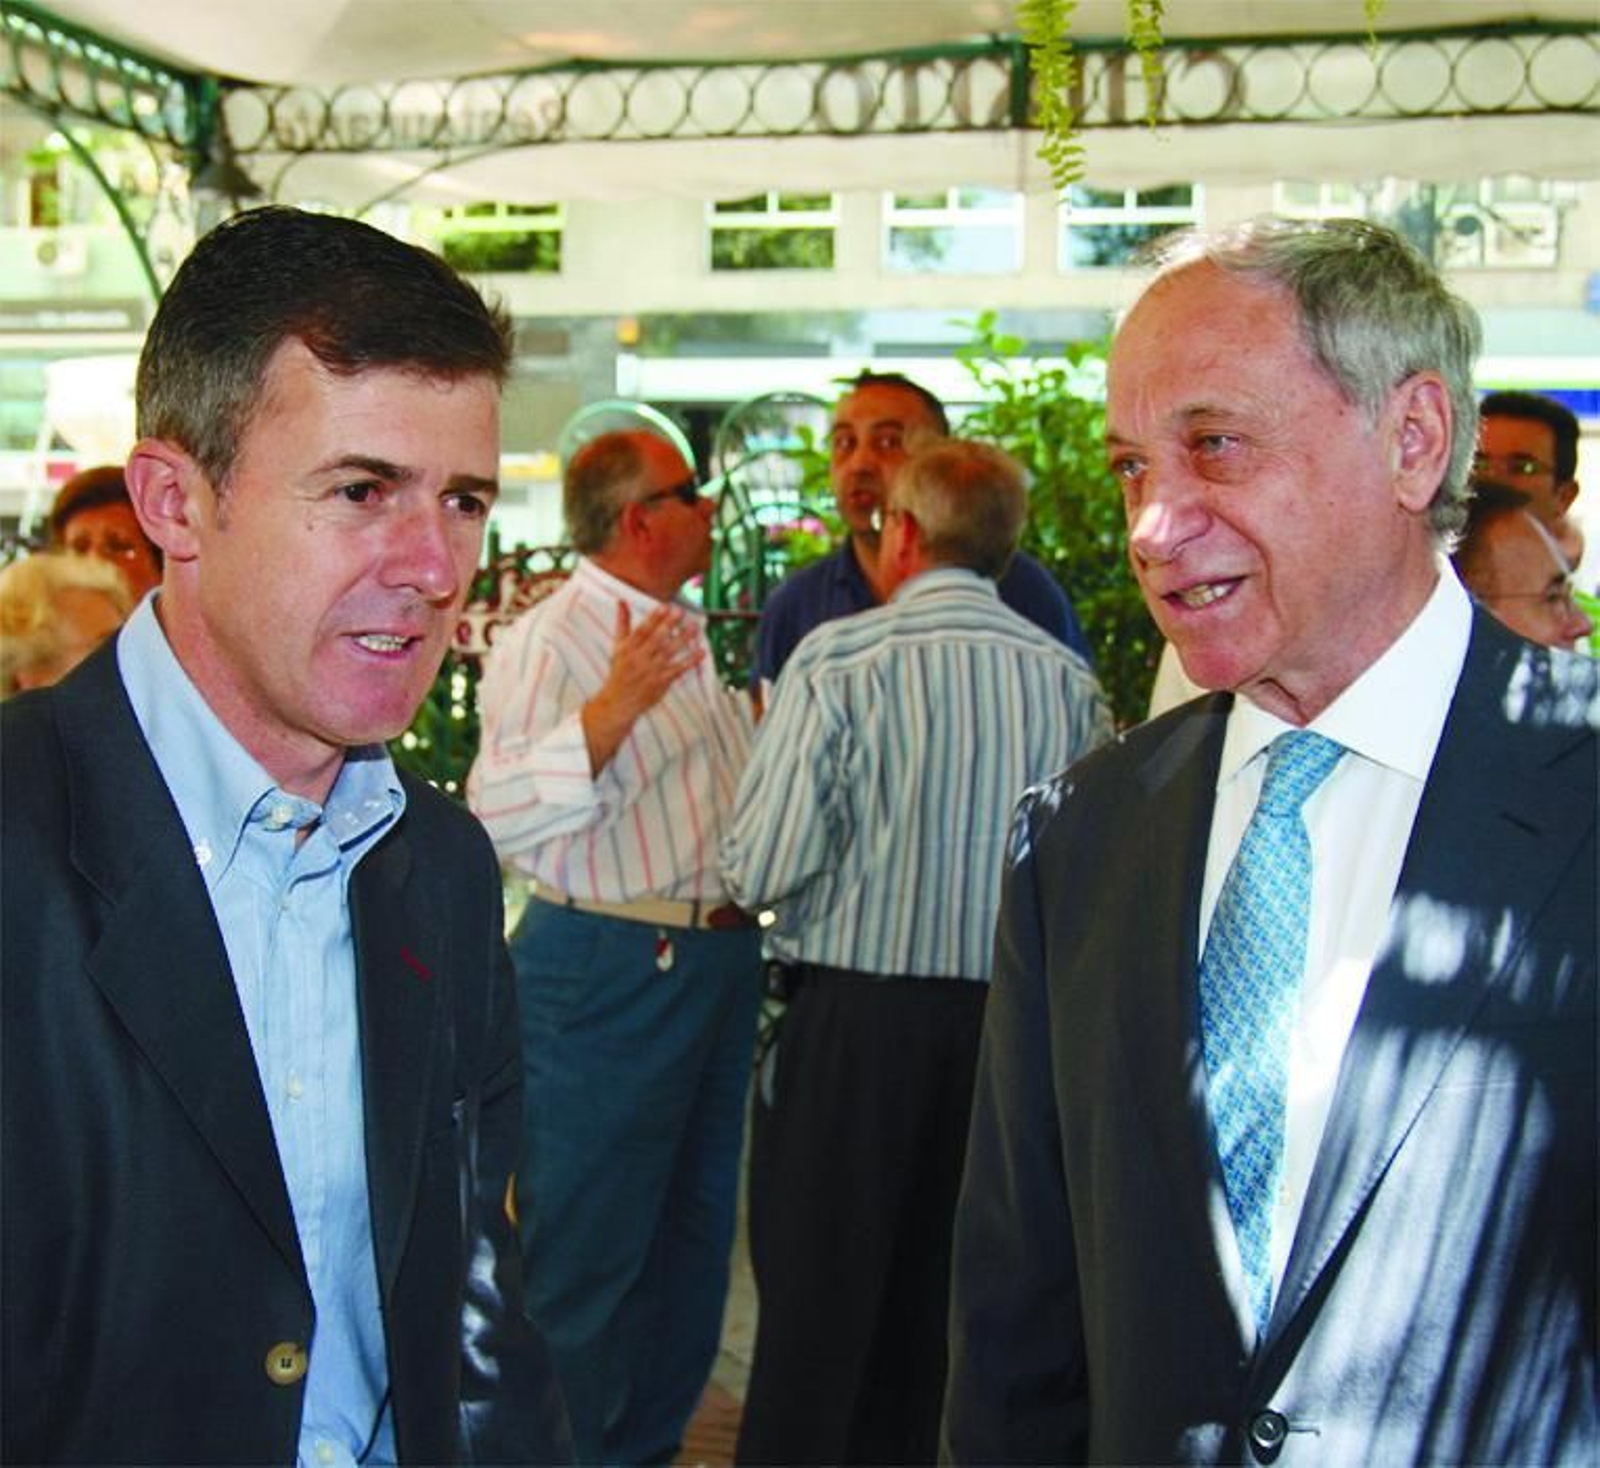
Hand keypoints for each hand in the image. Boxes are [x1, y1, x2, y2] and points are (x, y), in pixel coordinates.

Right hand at [581, 600, 703, 772]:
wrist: (618, 702)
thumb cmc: (619, 672)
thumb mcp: (617, 647)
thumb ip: (622, 624)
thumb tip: (622, 602)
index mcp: (628, 649)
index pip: (642, 630)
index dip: (654, 618)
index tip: (665, 606)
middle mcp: (640, 659)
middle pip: (657, 639)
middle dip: (669, 625)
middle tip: (682, 612)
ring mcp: (652, 671)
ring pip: (669, 652)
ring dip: (683, 639)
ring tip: (695, 627)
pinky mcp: (662, 682)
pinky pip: (678, 669)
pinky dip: (690, 661)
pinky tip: (701, 651)